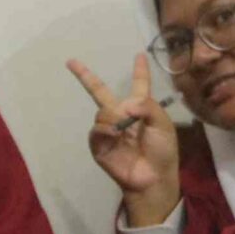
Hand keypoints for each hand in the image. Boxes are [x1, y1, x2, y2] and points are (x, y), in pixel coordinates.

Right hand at [69, 53, 179, 225]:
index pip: (139, 85)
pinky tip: (115, 136)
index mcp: (141, 109)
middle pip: (100, 92)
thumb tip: (124, 105)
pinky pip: (96, 130)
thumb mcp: (164, 125)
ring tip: (123, 131)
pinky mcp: (99, 145)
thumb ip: (148, 107)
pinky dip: (105, 131)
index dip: (140, 71)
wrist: (153, 178)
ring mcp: (108, 130)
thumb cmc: (163, 151)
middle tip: (70, 62)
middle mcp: (121, 116)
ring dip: (111, 118)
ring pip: (101, 113)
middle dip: (84, 76)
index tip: (139, 55)